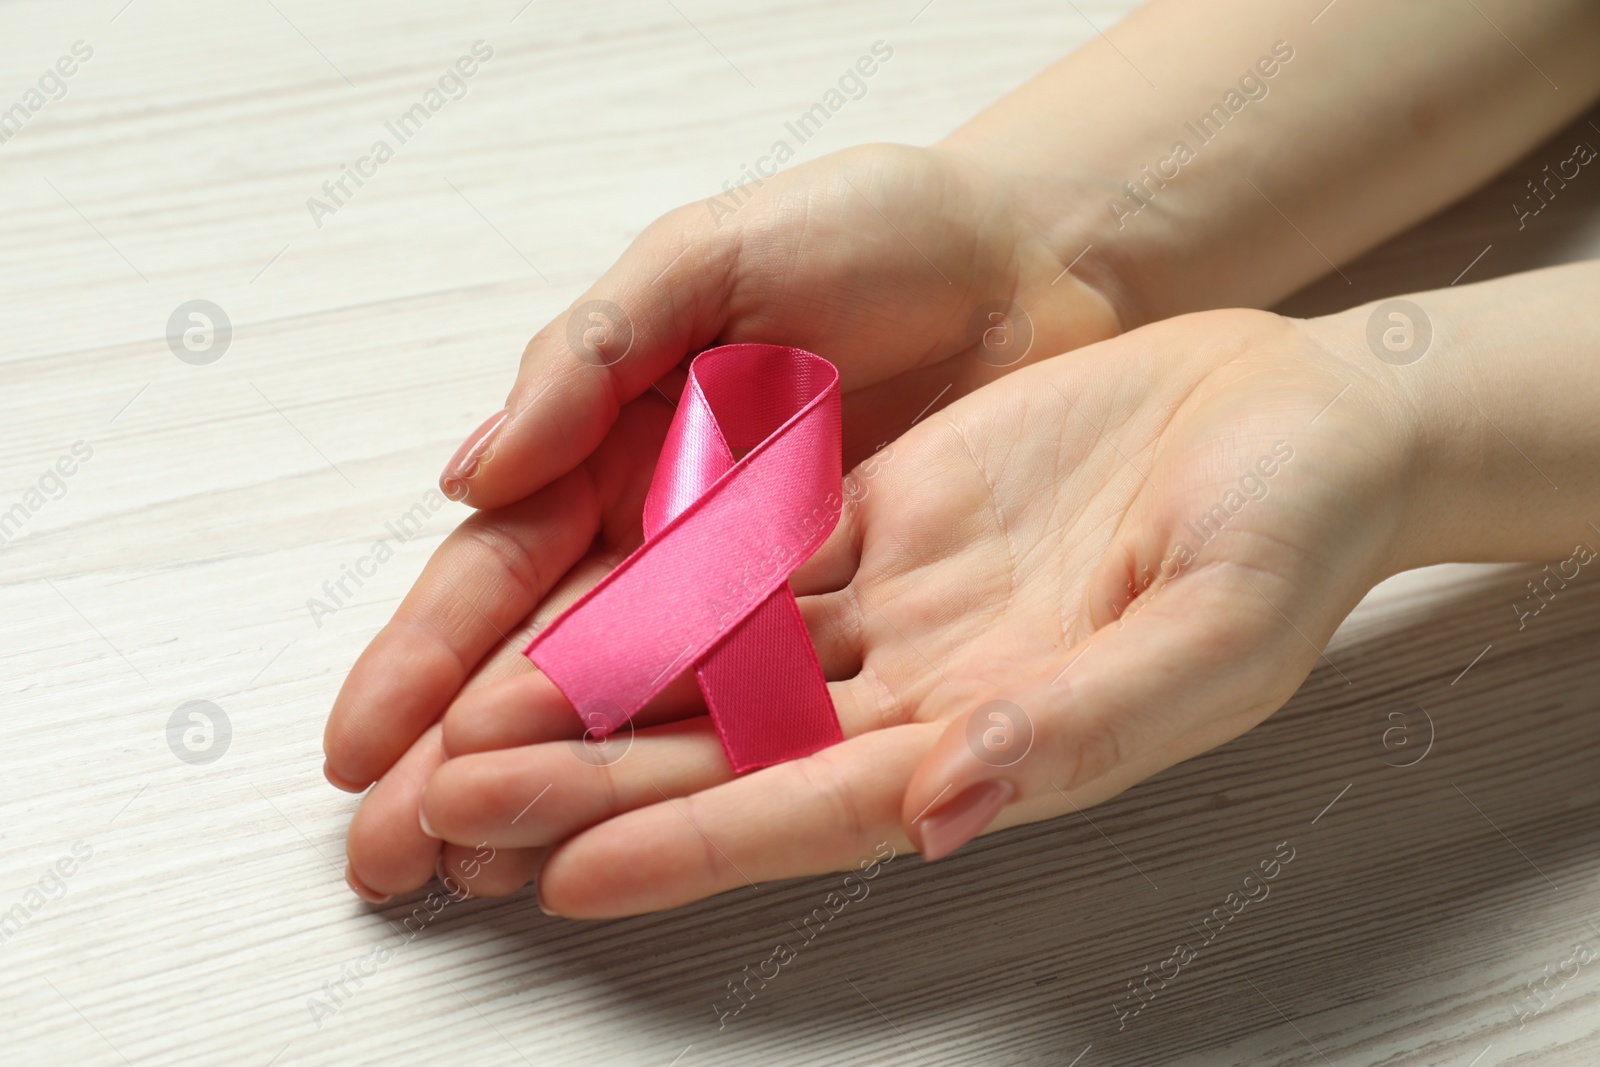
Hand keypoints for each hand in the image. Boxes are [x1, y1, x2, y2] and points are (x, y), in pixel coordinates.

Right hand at [323, 142, 1121, 899]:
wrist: (1028, 258)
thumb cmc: (870, 228)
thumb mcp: (711, 258)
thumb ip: (595, 353)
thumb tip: (472, 470)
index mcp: (615, 440)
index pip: (500, 570)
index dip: (425, 659)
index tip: (358, 748)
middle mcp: (673, 531)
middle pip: (548, 663)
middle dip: (462, 760)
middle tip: (389, 855)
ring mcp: (760, 588)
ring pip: (642, 706)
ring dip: (561, 788)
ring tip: (482, 872)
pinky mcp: (851, 617)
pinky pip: (767, 705)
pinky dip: (702, 772)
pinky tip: (645, 833)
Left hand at [407, 307, 1416, 914]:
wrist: (1301, 417)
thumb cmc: (1289, 531)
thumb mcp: (1215, 631)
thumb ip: (1084, 721)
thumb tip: (951, 797)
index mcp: (996, 735)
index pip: (814, 804)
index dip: (695, 845)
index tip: (573, 874)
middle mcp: (925, 684)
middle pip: (731, 745)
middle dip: (595, 776)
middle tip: (457, 801)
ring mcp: (897, 599)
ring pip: (719, 652)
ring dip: (598, 681)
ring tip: (472, 712)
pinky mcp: (886, 511)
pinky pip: (750, 544)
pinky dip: (660, 567)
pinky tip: (571, 588)